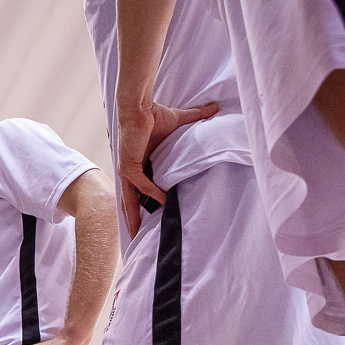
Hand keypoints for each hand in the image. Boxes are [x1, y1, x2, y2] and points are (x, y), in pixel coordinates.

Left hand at [116, 99, 218, 236]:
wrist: (139, 106)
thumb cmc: (154, 114)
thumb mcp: (179, 122)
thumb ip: (197, 118)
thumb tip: (216, 108)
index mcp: (138, 166)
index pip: (138, 192)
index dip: (141, 206)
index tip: (147, 221)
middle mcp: (130, 171)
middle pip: (130, 201)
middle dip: (132, 219)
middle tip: (135, 239)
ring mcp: (128, 169)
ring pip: (129, 198)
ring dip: (133, 216)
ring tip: (137, 234)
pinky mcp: (129, 164)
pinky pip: (141, 183)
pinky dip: (151, 192)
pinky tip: (162, 202)